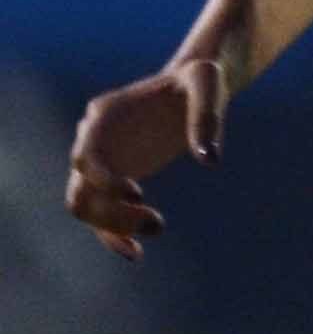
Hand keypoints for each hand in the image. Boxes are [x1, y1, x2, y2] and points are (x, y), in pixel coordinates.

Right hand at [63, 53, 227, 257]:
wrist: (195, 86)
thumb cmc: (199, 80)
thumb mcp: (208, 83)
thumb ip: (206, 116)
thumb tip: (210, 160)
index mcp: (106, 115)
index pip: (87, 155)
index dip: (105, 180)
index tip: (139, 194)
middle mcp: (94, 139)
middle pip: (81, 188)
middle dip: (112, 212)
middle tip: (158, 222)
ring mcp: (102, 160)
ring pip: (85, 205)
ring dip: (113, 226)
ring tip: (159, 227)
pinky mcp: (116, 178)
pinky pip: (101, 213)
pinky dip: (113, 235)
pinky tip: (136, 253)